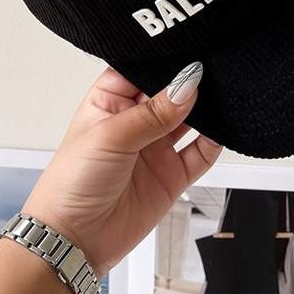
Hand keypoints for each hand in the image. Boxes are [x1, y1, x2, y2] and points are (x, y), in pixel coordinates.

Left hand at [22, 61, 220, 276]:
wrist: (73, 241)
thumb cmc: (71, 183)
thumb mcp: (110, 136)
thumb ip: (153, 112)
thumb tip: (187, 83)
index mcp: (110, 101)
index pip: (142, 69)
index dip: (163, 60)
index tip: (188, 51)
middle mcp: (135, 121)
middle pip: (169, 92)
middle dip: (189, 82)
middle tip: (211, 72)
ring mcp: (155, 148)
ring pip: (189, 120)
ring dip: (206, 109)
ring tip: (221, 97)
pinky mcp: (171, 175)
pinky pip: (201, 153)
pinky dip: (215, 141)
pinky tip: (223, 130)